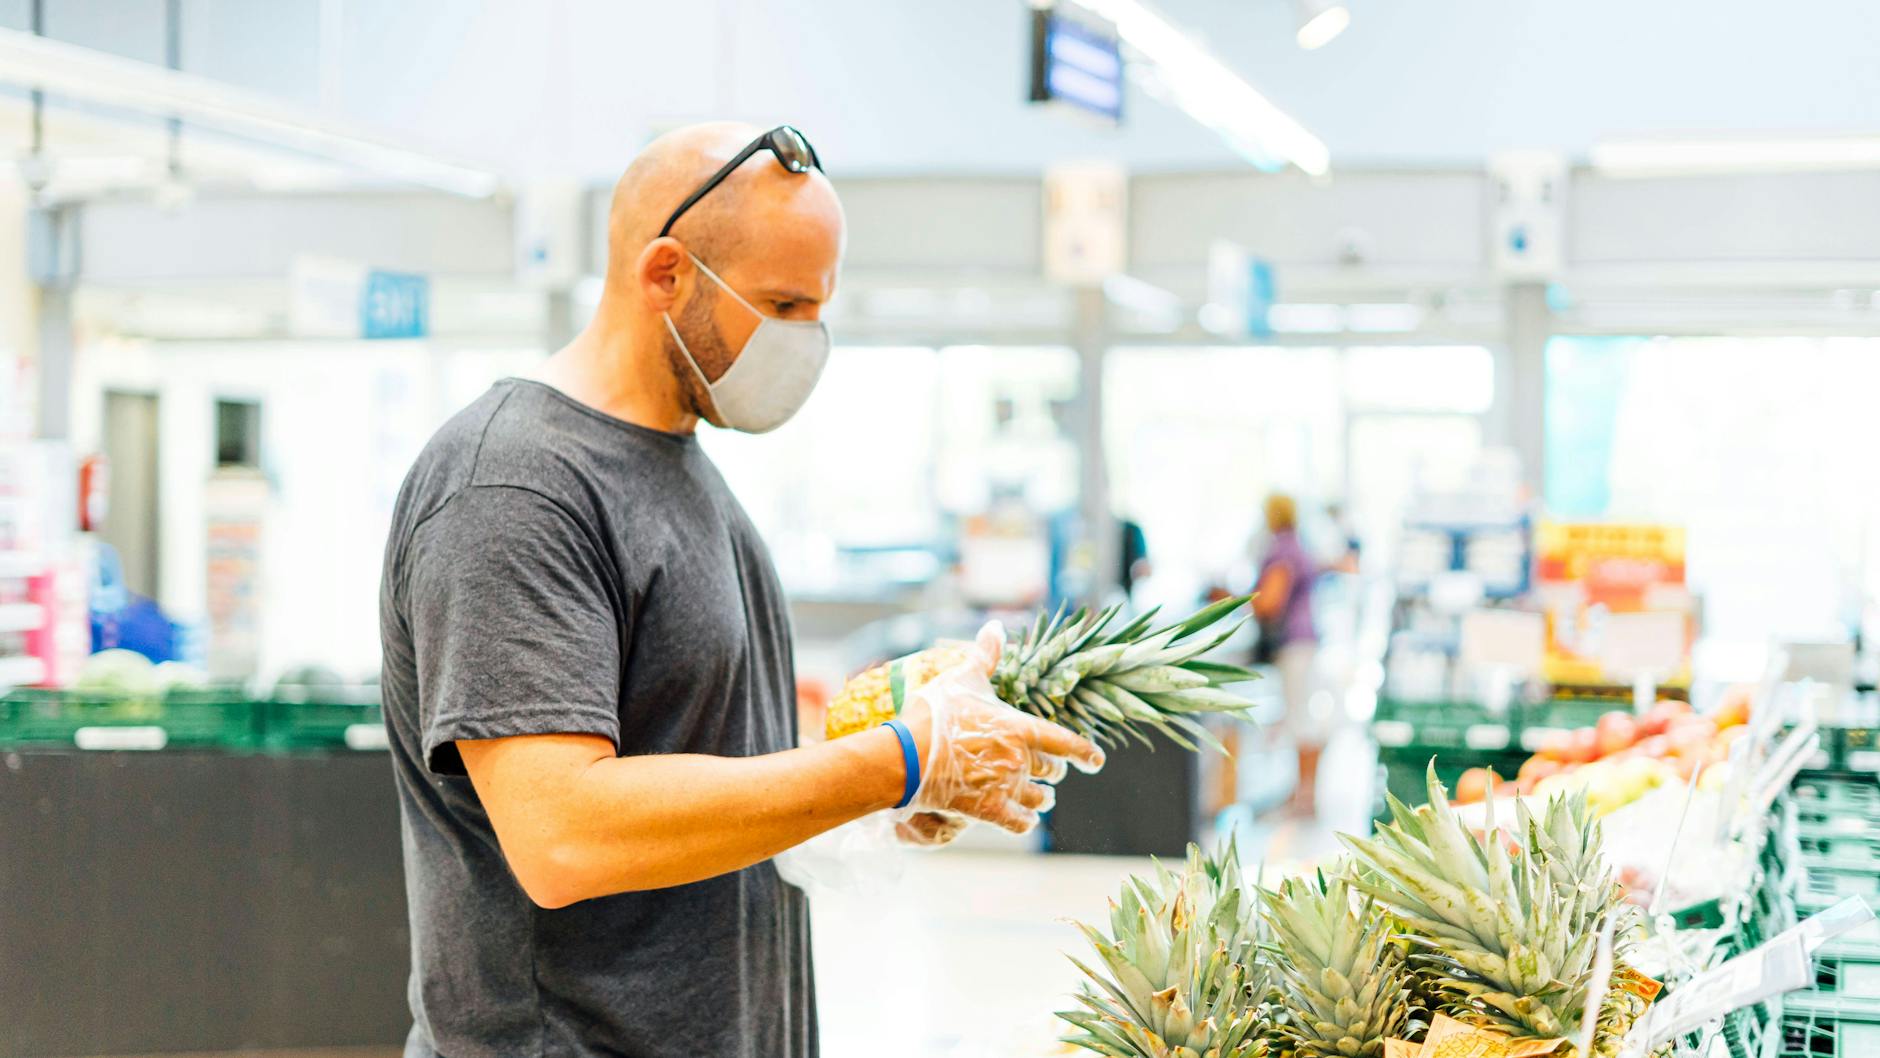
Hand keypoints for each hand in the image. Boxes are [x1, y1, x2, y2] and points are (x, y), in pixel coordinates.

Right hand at [894, 622, 1104, 834]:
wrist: (906, 755)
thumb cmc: (934, 713)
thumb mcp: (962, 678)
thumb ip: (985, 655)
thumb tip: (995, 626)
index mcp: (1020, 728)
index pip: (1067, 742)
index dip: (1087, 752)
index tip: (1097, 761)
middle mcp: (1020, 759)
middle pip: (1053, 770)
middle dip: (1055, 771)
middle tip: (1052, 771)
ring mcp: (1006, 787)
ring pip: (1039, 798)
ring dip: (1042, 797)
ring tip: (1042, 797)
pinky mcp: (988, 811)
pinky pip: (1020, 822)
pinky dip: (1025, 821)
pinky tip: (1024, 819)